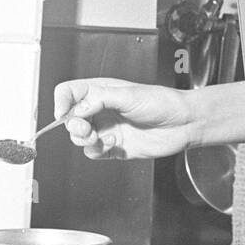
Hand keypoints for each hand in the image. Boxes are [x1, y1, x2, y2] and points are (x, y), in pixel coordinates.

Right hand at [54, 78, 194, 160]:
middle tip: (85, 128)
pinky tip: (111, 143)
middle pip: (70, 118)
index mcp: (102, 91)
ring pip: (79, 138)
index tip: (63, 113)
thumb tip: (78, 108)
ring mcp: (106, 128)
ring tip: (99, 137)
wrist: (182, 124)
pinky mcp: (113, 147)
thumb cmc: (162, 103)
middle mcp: (101, 110)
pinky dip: (97, 150)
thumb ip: (100, 99)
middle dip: (73, 125)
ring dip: (84, 139)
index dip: (62, 102)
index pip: (69, 93)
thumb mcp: (129, 94)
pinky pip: (93, 153)